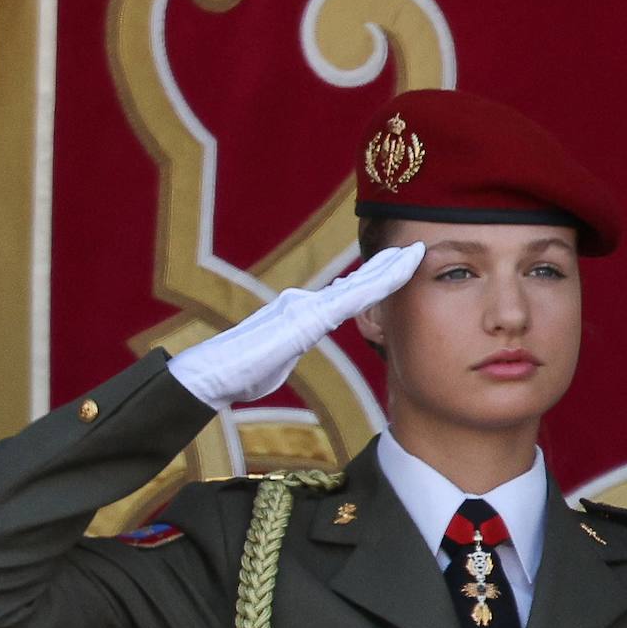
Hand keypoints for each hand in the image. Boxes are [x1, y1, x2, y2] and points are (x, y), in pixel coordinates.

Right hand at [169, 242, 424, 408]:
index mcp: (300, 315)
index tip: (395, 271)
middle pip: (356, 283)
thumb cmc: (237, 376)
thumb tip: (284, 356)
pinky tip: (400, 273)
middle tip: (413, 251)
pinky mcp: (308, 318)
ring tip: (414, 253)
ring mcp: (307, 306)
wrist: (213, 375)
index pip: (346, 296)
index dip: (372, 281)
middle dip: (385, 268)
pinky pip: (353, 297)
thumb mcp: (273, 365)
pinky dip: (380, 283)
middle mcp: (305, 302)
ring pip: (359, 284)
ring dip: (388, 269)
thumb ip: (286, 354)